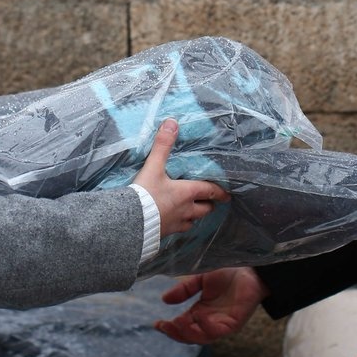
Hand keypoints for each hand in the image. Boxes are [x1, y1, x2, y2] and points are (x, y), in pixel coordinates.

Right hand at [133, 118, 229, 236]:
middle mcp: (186, 210)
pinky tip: (174, 223)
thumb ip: (162, 145)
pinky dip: (180, 225)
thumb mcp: (153, 167)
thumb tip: (172, 123)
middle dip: (209, 205)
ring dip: (195, 216)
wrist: (129, 222)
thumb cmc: (145, 194)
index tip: (227, 194)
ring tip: (193, 212)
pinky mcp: (165, 233)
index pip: (210, 191)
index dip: (220, 192)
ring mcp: (177, 223)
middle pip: (205, 210)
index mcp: (187, 193)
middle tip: (210, 201)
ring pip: (193, 221)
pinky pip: (179, 230)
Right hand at [153, 267, 268, 344]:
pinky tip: (198, 316)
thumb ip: (184, 290)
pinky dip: (206, 327)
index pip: (182, 326)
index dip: (169, 328)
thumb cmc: (228, 273)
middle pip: (190, 336)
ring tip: (177, 323)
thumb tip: (164, 300)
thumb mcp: (200, 279)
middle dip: (175, 334)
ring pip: (202, 338)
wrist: (250, 268)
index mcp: (200, 312)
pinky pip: (218, 331)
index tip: (157, 323)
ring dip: (188, 333)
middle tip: (164, 326)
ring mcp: (221, 324)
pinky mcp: (234, 323)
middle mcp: (210, 321)